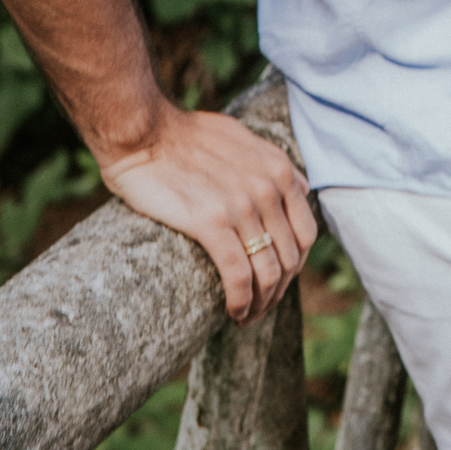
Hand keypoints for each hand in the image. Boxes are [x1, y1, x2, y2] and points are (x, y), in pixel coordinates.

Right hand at [103, 102, 317, 325]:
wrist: (144, 133)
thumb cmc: (185, 136)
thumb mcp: (243, 141)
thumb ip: (271, 165)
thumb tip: (296, 187)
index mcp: (278, 169)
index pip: (306, 233)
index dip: (296, 266)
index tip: (278, 281)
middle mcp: (268, 187)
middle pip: (290, 258)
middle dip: (279, 290)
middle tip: (260, 307)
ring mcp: (243, 205)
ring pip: (268, 271)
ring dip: (262, 303)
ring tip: (246, 317)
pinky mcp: (212, 222)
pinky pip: (238, 274)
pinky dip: (241, 301)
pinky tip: (234, 312)